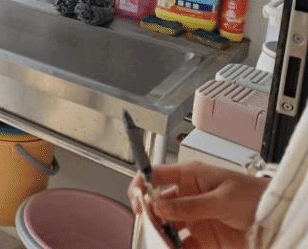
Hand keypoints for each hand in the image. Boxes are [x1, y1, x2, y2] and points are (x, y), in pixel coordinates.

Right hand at [128, 162, 269, 248]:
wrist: (278, 217)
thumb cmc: (255, 196)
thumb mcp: (223, 198)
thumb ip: (191, 204)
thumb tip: (159, 205)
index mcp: (190, 177)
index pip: (155, 175)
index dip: (141, 185)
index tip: (137, 200)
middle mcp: (187, 196)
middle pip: (156, 204)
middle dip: (148, 214)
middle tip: (148, 225)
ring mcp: (193, 217)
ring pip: (167, 226)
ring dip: (161, 234)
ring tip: (162, 242)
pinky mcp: (202, 237)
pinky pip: (181, 243)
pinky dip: (174, 247)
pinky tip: (173, 248)